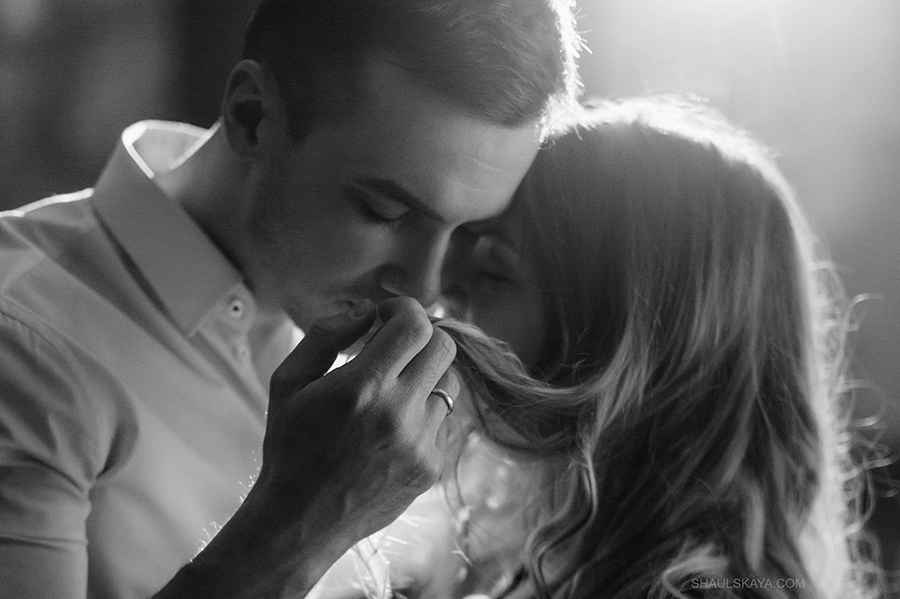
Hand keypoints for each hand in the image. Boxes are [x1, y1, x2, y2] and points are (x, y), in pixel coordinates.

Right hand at [158, 298, 458, 597]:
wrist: (300, 521)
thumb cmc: (290, 446)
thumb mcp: (288, 381)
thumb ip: (326, 335)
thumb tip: (365, 311)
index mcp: (363, 387)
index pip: (415, 324)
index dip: (403, 310)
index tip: (385, 317)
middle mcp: (399, 413)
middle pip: (444, 346)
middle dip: (420, 336)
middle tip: (394, 346)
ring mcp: (421, 443)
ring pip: (449, 383)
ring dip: (425, 374)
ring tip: (393, 389)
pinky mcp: (430, 467)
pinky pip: (443, 421)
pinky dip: (423, 413)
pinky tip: (392, 427)